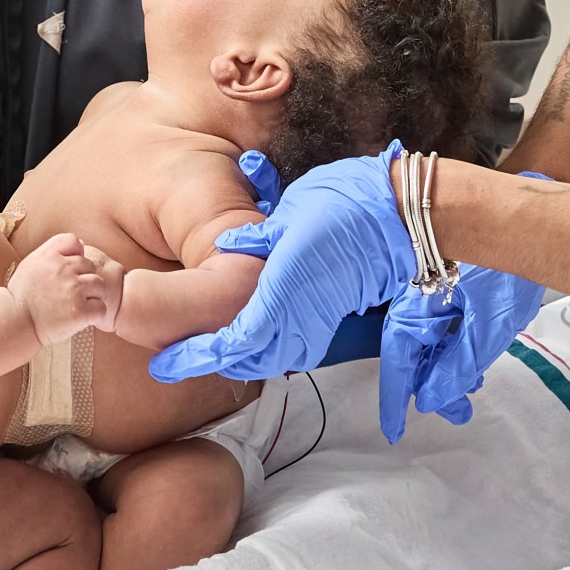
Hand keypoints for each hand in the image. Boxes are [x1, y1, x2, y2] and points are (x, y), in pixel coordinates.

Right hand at [9, 233, 121, 342]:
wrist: (15, 324)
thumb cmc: (21, 296)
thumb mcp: (30, 265)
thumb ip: (53, 252)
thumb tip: (81, 245)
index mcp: (50, 256)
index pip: (73, 241)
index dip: (75, 254)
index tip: (68, 269)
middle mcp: (63, 269)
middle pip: (90, 265)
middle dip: (83, 278)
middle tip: (70, 294)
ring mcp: (74, 290)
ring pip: (99, 285)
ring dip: (92, 296)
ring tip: (77, 306)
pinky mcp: (81, 311)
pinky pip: (101, 308)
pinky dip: (94, 314)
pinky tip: (81, 318)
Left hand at [149, 143, 415, 382]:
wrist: (401, 220)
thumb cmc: (347, 207)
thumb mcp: (291, 214)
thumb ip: (256, 238)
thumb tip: (228, 246)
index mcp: (283, 291)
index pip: (234, 339)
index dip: (199, 355)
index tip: (167, 362)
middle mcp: (299, 317)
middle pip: (248, 359)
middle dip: (213, 362)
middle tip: (177, 357)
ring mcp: (318, 323)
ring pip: (271, 359)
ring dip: (239, 359)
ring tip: (208, 351)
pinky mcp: (330, 320)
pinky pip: (292, 350)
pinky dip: (266, 352)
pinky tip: (251, 341)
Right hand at [375, 263, 545, 442]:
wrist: (526, 222)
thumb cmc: (504, 268)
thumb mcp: (486, 326)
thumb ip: (457, 366)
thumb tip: (431, 400)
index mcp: (416, 308)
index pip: (397, 362)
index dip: (394, 399)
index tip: (394, 432)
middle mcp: (417, 301)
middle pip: (415, 355)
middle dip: (433, 389)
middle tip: (460, 414)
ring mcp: (433, 295)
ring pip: (431, 342)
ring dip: (448, 370)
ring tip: (473, 389)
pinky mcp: (450, 290)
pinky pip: (444, 327)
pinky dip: (456, 349)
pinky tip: (475, 362)